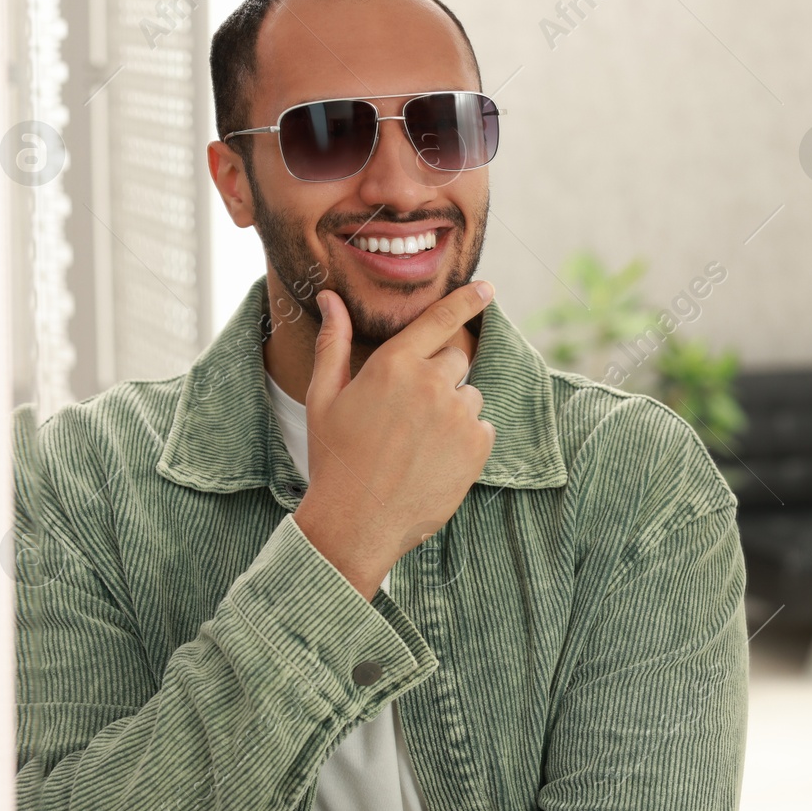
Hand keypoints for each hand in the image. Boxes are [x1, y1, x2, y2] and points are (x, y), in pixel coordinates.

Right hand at [292, 282, 495, 597]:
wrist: (355, 522)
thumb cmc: (334, 458)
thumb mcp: (324, 397)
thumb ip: (335, 342)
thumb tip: (331, 298)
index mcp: (394, 364)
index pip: (439, 320)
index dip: (467, 300)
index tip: (488, 287)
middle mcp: (430, 383)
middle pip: (455, 360)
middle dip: (438, 378)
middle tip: (408, 416)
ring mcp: (458, 415)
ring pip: (469, 396)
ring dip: (452, 411)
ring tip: (417, 445)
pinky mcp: (477, 446)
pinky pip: (482, 428)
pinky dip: (466, 440)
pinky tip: (434, 461)